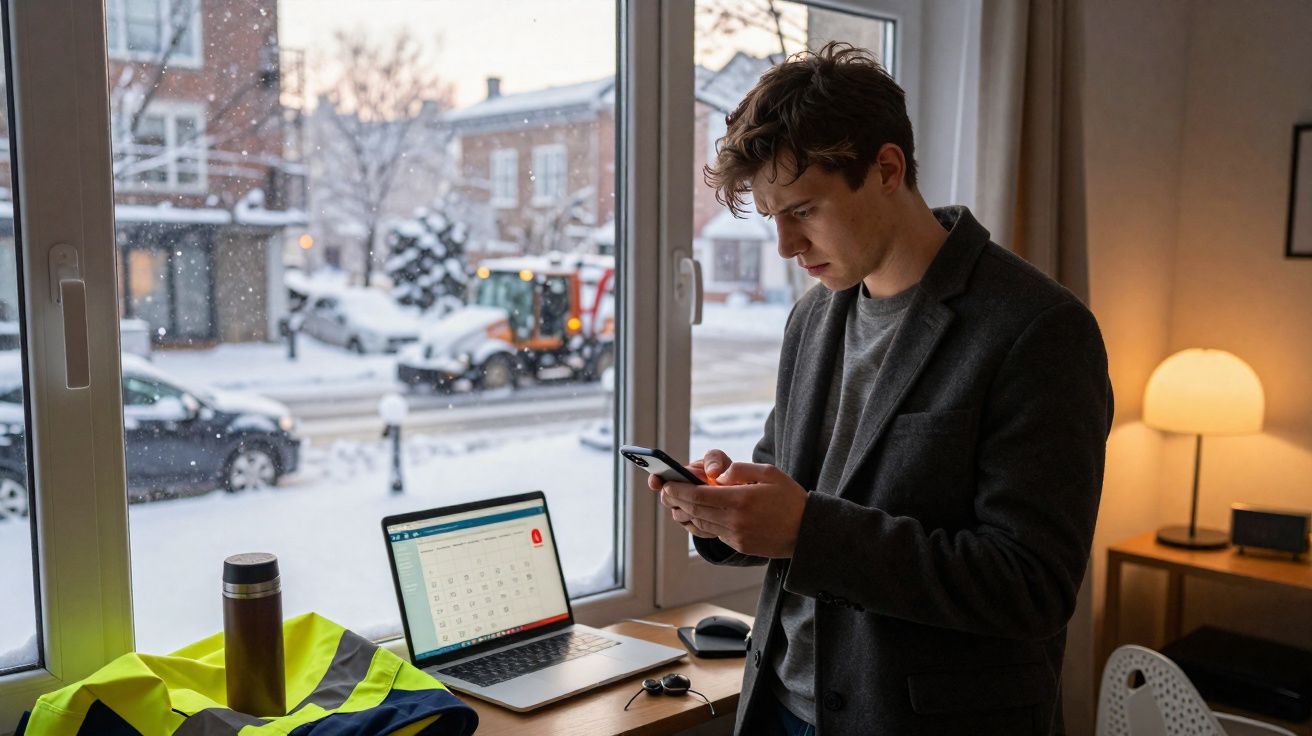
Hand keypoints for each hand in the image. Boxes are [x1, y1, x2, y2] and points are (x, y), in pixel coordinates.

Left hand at [657, 450, 808, 557]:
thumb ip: (740, 470)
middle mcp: (735, 521)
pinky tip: (695, 514)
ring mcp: (736, 536)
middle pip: (694, 510)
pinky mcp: (739, 545)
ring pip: (700, 524)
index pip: (698, 496)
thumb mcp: (769, 473)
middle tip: (664, 491)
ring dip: (684, 512)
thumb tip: (717, 473)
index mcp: (741, 500)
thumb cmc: (790, 498)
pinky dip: (700, 522)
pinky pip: (712, 532)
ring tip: (675, 502)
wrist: (808, 532)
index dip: (678, 490)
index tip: (666, 484)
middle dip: (676, 500)